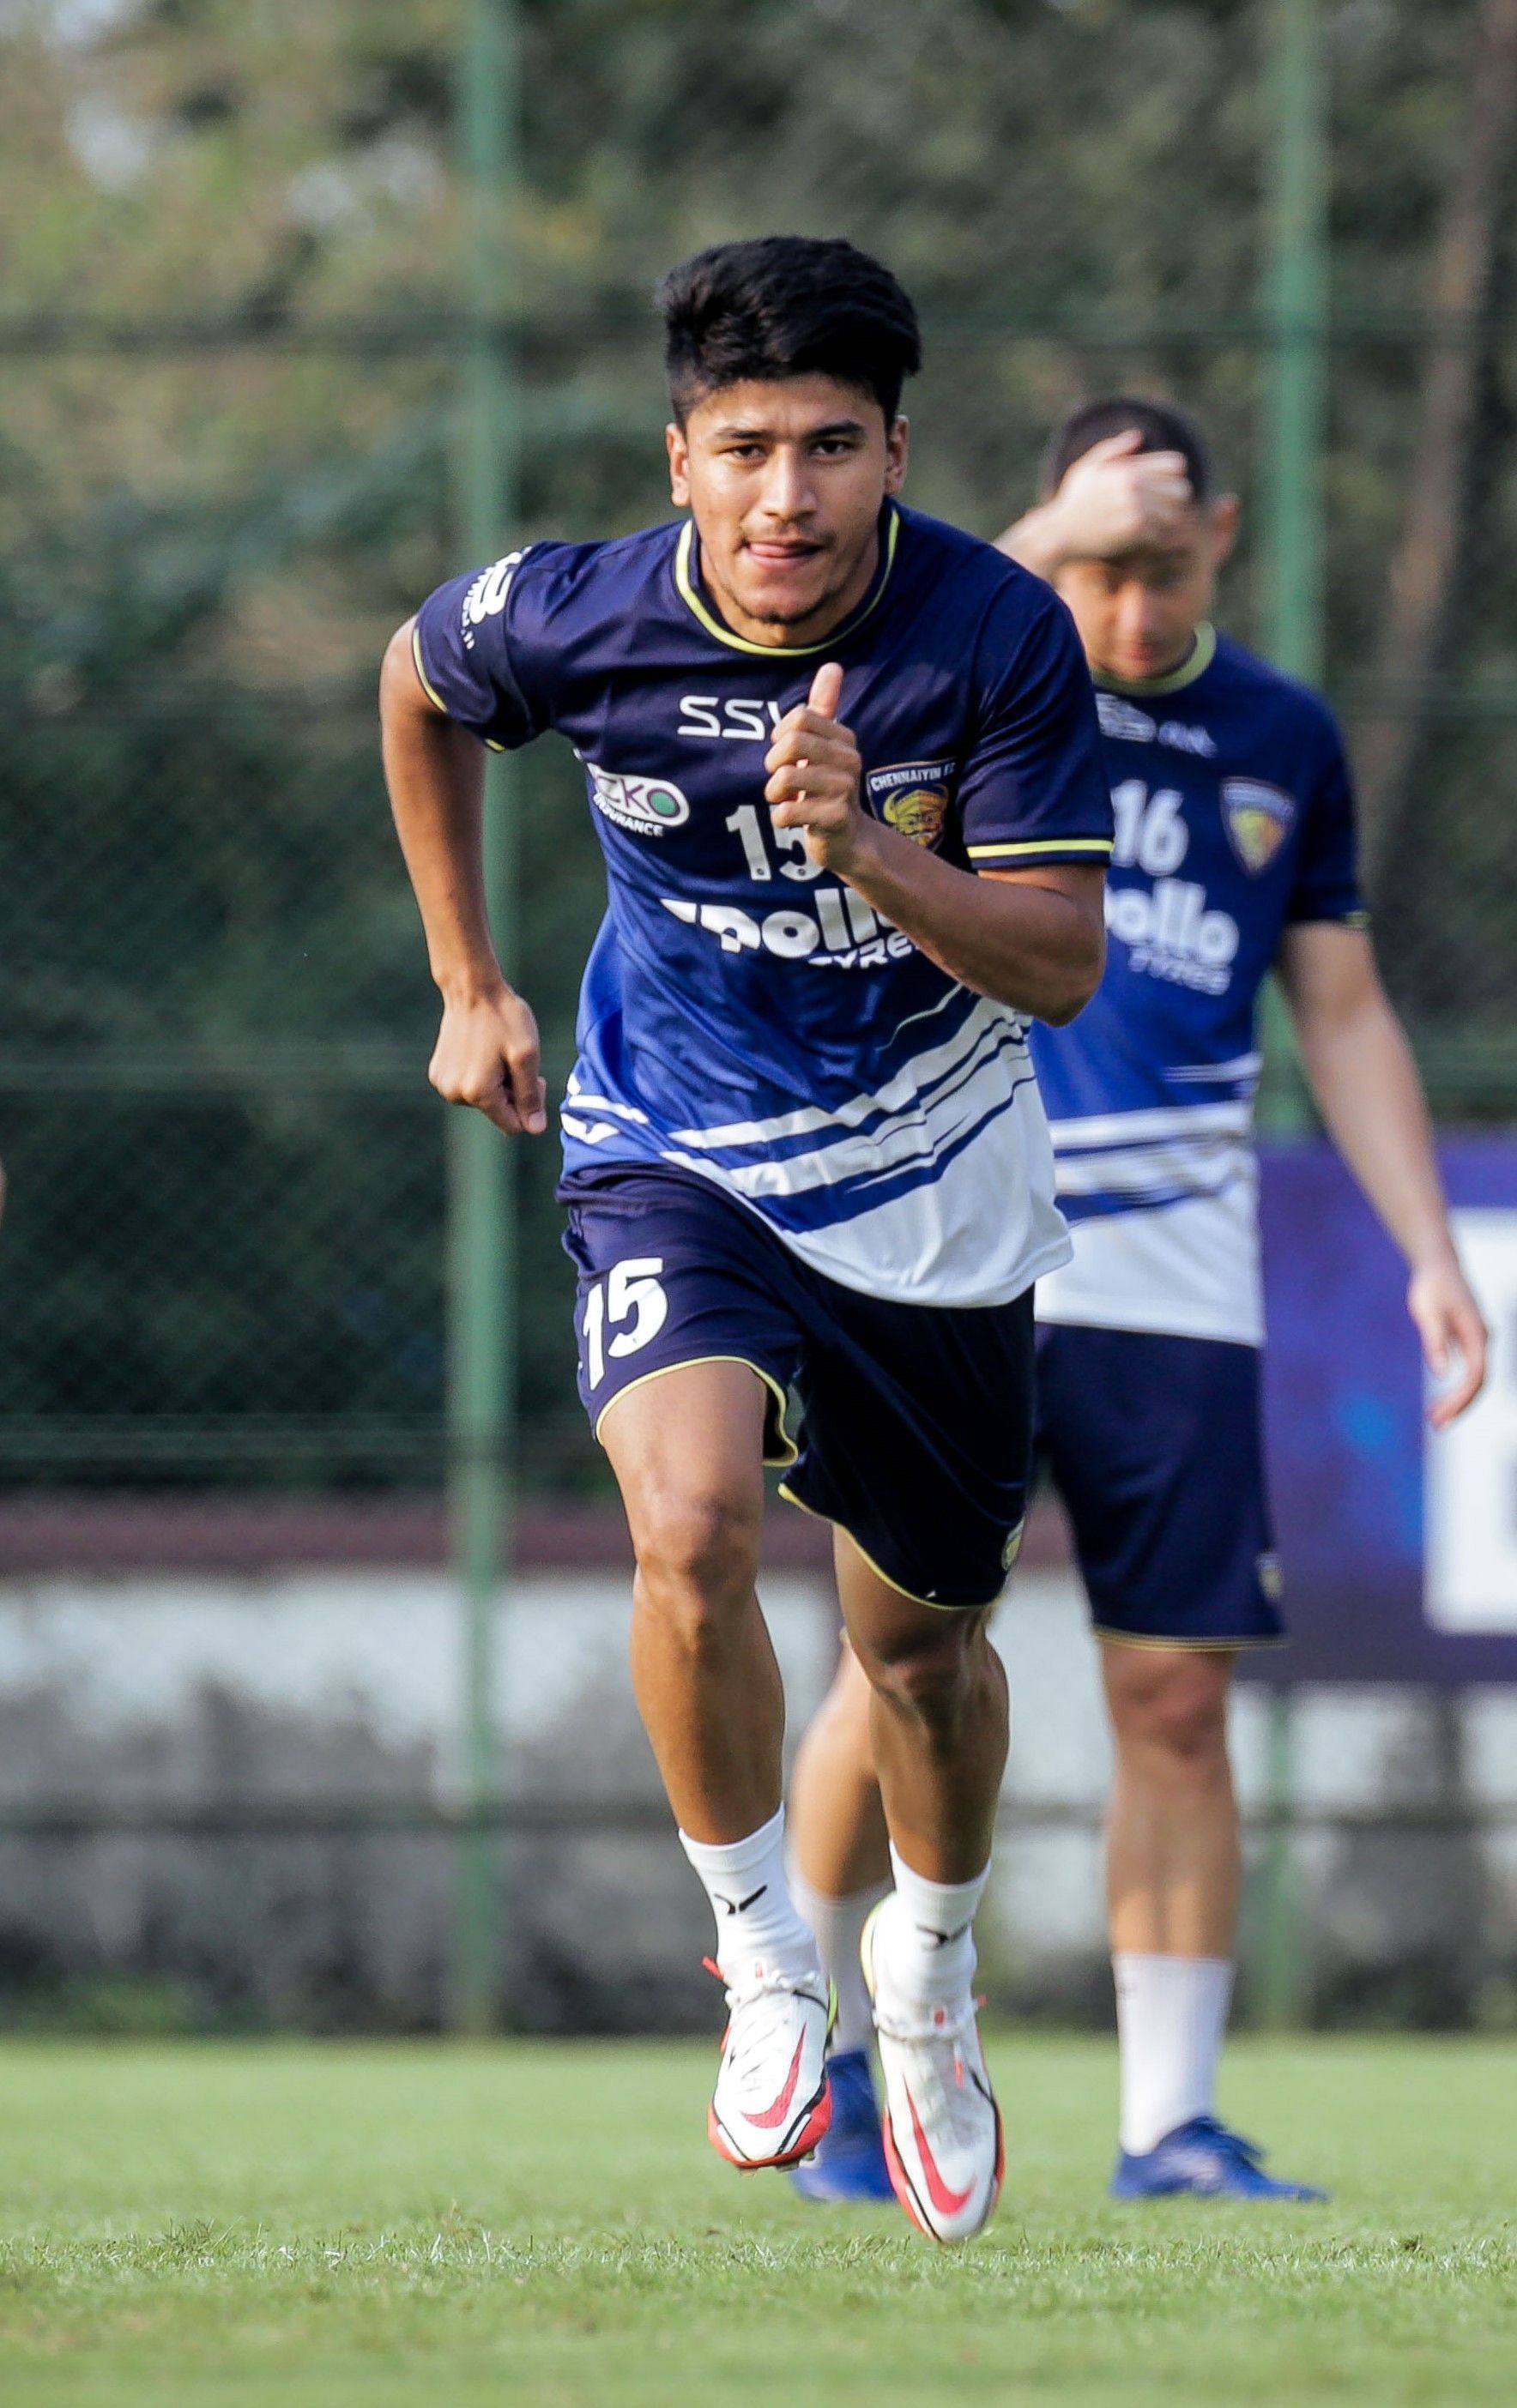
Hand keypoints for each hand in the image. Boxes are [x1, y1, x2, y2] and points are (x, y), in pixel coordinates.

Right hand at [428, 980, 547, 1136]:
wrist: (472, 989)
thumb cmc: (503, 1019)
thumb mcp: (526, 1056)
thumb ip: (531, 1095)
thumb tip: (535, 1129)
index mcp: (478, 1093)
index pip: (513, 1125)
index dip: (529, 1106)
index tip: (533, 1077)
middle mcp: (455, 1095)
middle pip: (497, 1113)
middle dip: (512, 1092)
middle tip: (515, 1060)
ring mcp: (443, 1084)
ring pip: (483, 1101)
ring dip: (496, 1082)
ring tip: (496, 1052)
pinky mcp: (437, 1074)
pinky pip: (468, 1087)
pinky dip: (479, 1074)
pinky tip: (481, 1050)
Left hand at [764, 662, 866, 873]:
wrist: (846, 839)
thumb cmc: (826, 786)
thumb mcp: (825, 745)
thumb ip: (825, 706)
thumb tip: (833, 664)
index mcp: (843, 738)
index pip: (800, 718)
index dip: (781, 736)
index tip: (785, 754)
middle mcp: (849, 760)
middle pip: (793, 743)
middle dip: (774, 763)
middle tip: (779, 779)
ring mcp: (845, 789)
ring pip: (787, 778)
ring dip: (774, 793)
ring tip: (785, 800)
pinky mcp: (836, 818)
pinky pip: (788, 812)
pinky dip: (781, 817)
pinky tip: (793, 819)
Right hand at [1046, 429, 1193, 561]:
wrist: (1058, 533)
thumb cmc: (1072, 502)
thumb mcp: (1087, 468)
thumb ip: (1113, 450)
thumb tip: (1138, 437)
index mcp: (1129, 468)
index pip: (1177, 465)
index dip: (1172, 478)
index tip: (1158, 490)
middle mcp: (1135, 485)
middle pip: (1182, 491)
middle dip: (1172, 502)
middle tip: (1157, 511)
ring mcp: (1136, 507)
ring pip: (1174, 515)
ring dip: (1163, 524)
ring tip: (1147, 527)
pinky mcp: (1134, 530)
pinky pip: (1161, 535)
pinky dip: (1152, 540)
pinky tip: (1137, 540)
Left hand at [1408, 1254, 1487, 1427]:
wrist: (1438, 1265)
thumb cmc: (1431, 1286)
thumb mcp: (1428, 1313)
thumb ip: (1435, 1341)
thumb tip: (1440, 1373)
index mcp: (1477, 1334)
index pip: (1476, 1376)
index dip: (1461, 1399)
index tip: (1441, 1416)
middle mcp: (1482, 1340)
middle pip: (1479, 1383)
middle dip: (1460, 1406)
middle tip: (1437, 1425)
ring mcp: (1477, 1341)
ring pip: (1475, 1380)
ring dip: (1458, 1401)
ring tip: (1435, 1419)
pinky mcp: (1468, 1341)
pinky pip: (1469, 1373)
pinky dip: (1456, 1390)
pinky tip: (1440, 1402)